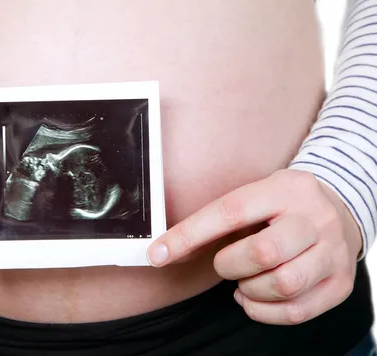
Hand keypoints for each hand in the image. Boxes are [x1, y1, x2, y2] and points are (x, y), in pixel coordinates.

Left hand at [147, 169, 362, 324]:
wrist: (339, 211)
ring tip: (244, 281)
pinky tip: (256, 298)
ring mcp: (333, 252)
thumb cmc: (281, 208)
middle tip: (226, 264)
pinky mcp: (341, 284)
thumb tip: (165, 250)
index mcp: (285, 189)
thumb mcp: (254, 197)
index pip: (229, 213)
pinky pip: (297, 311)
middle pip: (263, 253)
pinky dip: (264, 312)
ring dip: (249, 291)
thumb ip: (215, 221)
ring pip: (283, 284)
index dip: (188, 236)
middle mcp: (315, 218)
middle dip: (230, 266)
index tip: (158, 254)